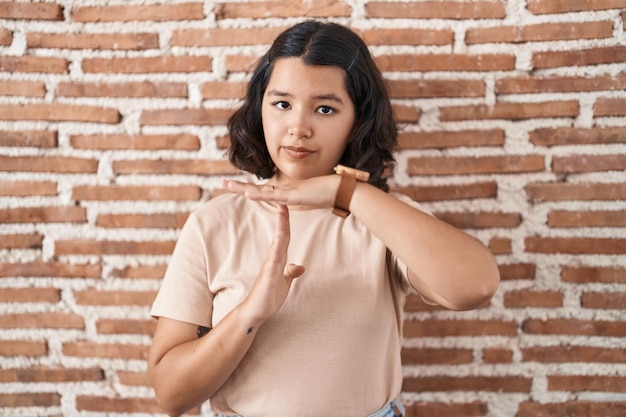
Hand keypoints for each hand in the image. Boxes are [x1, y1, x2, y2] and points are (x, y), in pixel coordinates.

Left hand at [221, 176, 338, 208]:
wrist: (345, 190)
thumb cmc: (332, 193)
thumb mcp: (313, 198)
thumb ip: (304, 199)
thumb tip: (300, 200)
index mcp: (289, 192)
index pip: (265, 191)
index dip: (251, 189)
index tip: (238, 187)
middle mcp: (286, 190)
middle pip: (259, 189)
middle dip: (240, 186)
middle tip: (223, 183)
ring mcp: (290, 191)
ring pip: (262, 190)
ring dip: (243, 188)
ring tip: (227, 184)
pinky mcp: (295, 195)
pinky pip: (274, 196)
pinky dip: (260, 195)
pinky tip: (248, 194)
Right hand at [243, 205, 304, 321]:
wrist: (256, 312)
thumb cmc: (268, 297)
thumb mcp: (284, 283)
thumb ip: (290, 273)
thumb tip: (300, 266)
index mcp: (277, 259)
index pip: (284, 237)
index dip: (286, 222)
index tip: (287, 206)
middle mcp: (273, 259)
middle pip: (281, 235)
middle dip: (283, 218)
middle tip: (283, 200)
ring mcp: (270, 266)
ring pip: (277, 244)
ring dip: (280, 228)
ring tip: (282, 212)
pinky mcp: (268, 276)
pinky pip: (273, 261)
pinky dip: (277, 250)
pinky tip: (280, 241)